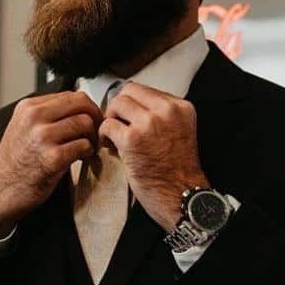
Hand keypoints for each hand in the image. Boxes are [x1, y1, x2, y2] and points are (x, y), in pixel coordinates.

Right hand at [0, 92, 101, 235]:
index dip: (88, 107)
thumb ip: (47, 114)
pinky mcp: (53, 158)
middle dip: (95, 118)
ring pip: (85, 123)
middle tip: (95, 131)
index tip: (92, 118)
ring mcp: (43, 137)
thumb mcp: (24, 127)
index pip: (71, 95)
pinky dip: (87, 152)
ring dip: (91, 137)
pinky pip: (83, 146)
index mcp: (29, 107)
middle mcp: (34, 118)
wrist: (1, 188)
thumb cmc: (15, 162)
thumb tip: (78, 107)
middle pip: (81, 104)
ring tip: (86, 146)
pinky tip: (80, 157)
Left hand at [98, 81, 209, 230]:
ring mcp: (149, 123)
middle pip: (128, 92)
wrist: (181, 195)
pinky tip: (110, 147)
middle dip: (118, 109)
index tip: (128, 118)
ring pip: (117, 104)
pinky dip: (103, 136)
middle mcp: (166, 110)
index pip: (144, 89)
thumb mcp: (179, 131)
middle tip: (117, 125)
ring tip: (113, 137)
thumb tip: (132, 107)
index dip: (131, 104)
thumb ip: (161, 115)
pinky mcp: (133, 139)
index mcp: (180, 107)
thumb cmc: (178, 170)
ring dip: (110, 120)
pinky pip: (107, 126)